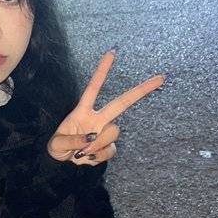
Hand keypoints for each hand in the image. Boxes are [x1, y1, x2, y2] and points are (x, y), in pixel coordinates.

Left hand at [46, 48, 165, 164]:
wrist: (63, 166)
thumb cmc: (58, 148)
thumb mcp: (56, 145)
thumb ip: (72, 141)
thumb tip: (91, 139)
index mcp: (83, 111)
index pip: (94, 88)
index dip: (102, 71)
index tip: (112, 52)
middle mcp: (97, 119)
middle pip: (122, 102)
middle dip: (141, 90)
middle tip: (161, 78)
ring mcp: (104, 132)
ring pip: (113, 132)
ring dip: (98, 144)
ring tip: (82, 152)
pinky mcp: (108, 147)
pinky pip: (110, 151)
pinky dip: (98, 157)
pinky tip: (87, 157)